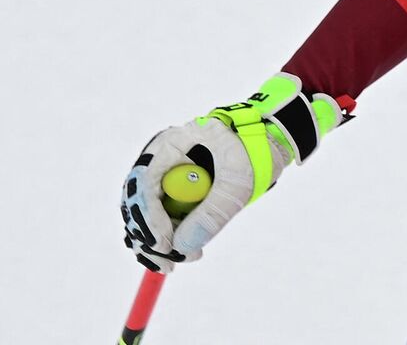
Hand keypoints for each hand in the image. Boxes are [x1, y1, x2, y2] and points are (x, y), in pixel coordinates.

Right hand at [120, 74, 346, 270]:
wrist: (269, 142)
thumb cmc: (255, 150)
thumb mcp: (238, 180)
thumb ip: (213, 211)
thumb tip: (181, 247)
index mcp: (171, 144)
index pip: (145, 182)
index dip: (149, 216)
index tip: (164, 244)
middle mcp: (161, 160)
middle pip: (137, 201)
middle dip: (148, 236)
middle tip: (168, 263)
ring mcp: (166, 176)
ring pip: (145, 215)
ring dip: (157, 242)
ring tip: (179, 262)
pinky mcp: (174, 192)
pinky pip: (161, 219)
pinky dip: (169, 238)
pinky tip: (184, 253)